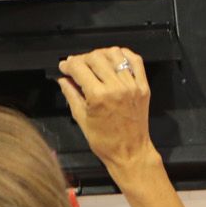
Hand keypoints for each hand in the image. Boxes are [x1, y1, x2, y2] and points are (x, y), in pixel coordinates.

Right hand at [56, 47, 155, 173]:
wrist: (130, 152)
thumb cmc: (105, 141)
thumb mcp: (81, 119)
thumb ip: (71, 94)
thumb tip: (63, 79)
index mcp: (98, 96)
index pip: (79, 67)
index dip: (68, 64)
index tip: (64, 66)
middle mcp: (116, 87)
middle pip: (95, 57)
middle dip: (82, 58)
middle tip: (77, 65)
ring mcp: (132, 85)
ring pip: (115, 54)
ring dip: (101, 54)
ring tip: (95, 62)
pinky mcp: (143, 87)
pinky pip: (135, 61)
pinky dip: (124, 55)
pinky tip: (114, 59)